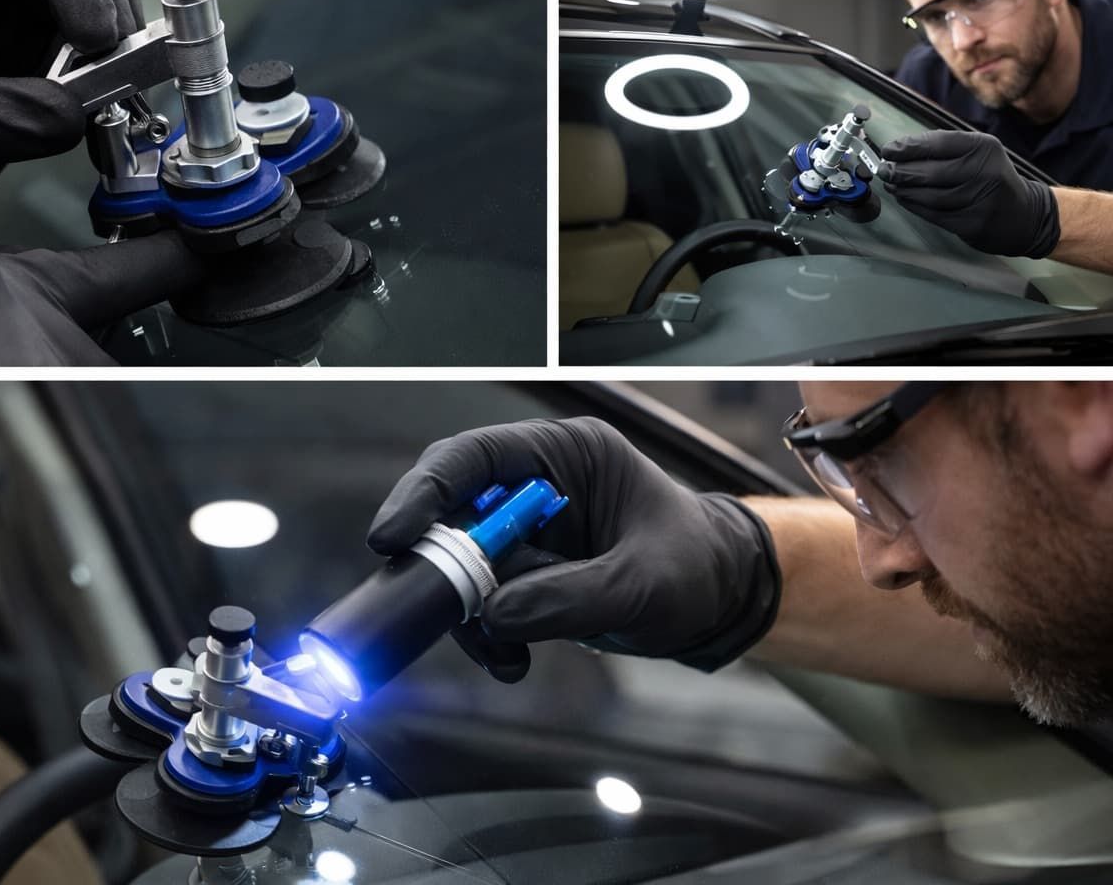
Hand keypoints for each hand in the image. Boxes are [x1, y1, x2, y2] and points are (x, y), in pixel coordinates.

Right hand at [368, 417, 780, 681]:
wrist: (720, 600)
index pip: (474, 457)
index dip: (425, 492)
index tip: (392, 537)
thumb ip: (570, 596)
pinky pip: (482, 602)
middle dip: (441, 565)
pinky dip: (487, 634)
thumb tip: (497, 613)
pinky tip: (514, 659)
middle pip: (452, 512)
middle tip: (437, 607)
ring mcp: (528, 532)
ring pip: (460, 566)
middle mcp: (537, 485)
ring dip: (470, 614)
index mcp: (568, 454)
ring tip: (505, 653)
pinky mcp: (526, 573)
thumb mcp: (643, 583)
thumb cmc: (696, 566)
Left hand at [882, 130, 1059, 257]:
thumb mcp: (979, 153)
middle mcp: (984, 172)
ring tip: (891, 184)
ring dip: (904, 190)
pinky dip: (914, 206)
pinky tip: (904, 198)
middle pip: (930, 171)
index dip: (908, 147)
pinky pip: (934, 214)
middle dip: (900, 170)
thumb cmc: (992, 178)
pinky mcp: (972, 224)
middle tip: (883, 170)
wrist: (1024, 215)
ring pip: (929, 196)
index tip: (888, 150)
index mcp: (984, 148)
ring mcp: (978, 200)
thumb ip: (946, 148)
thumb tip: (901, 149)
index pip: (938, 143)